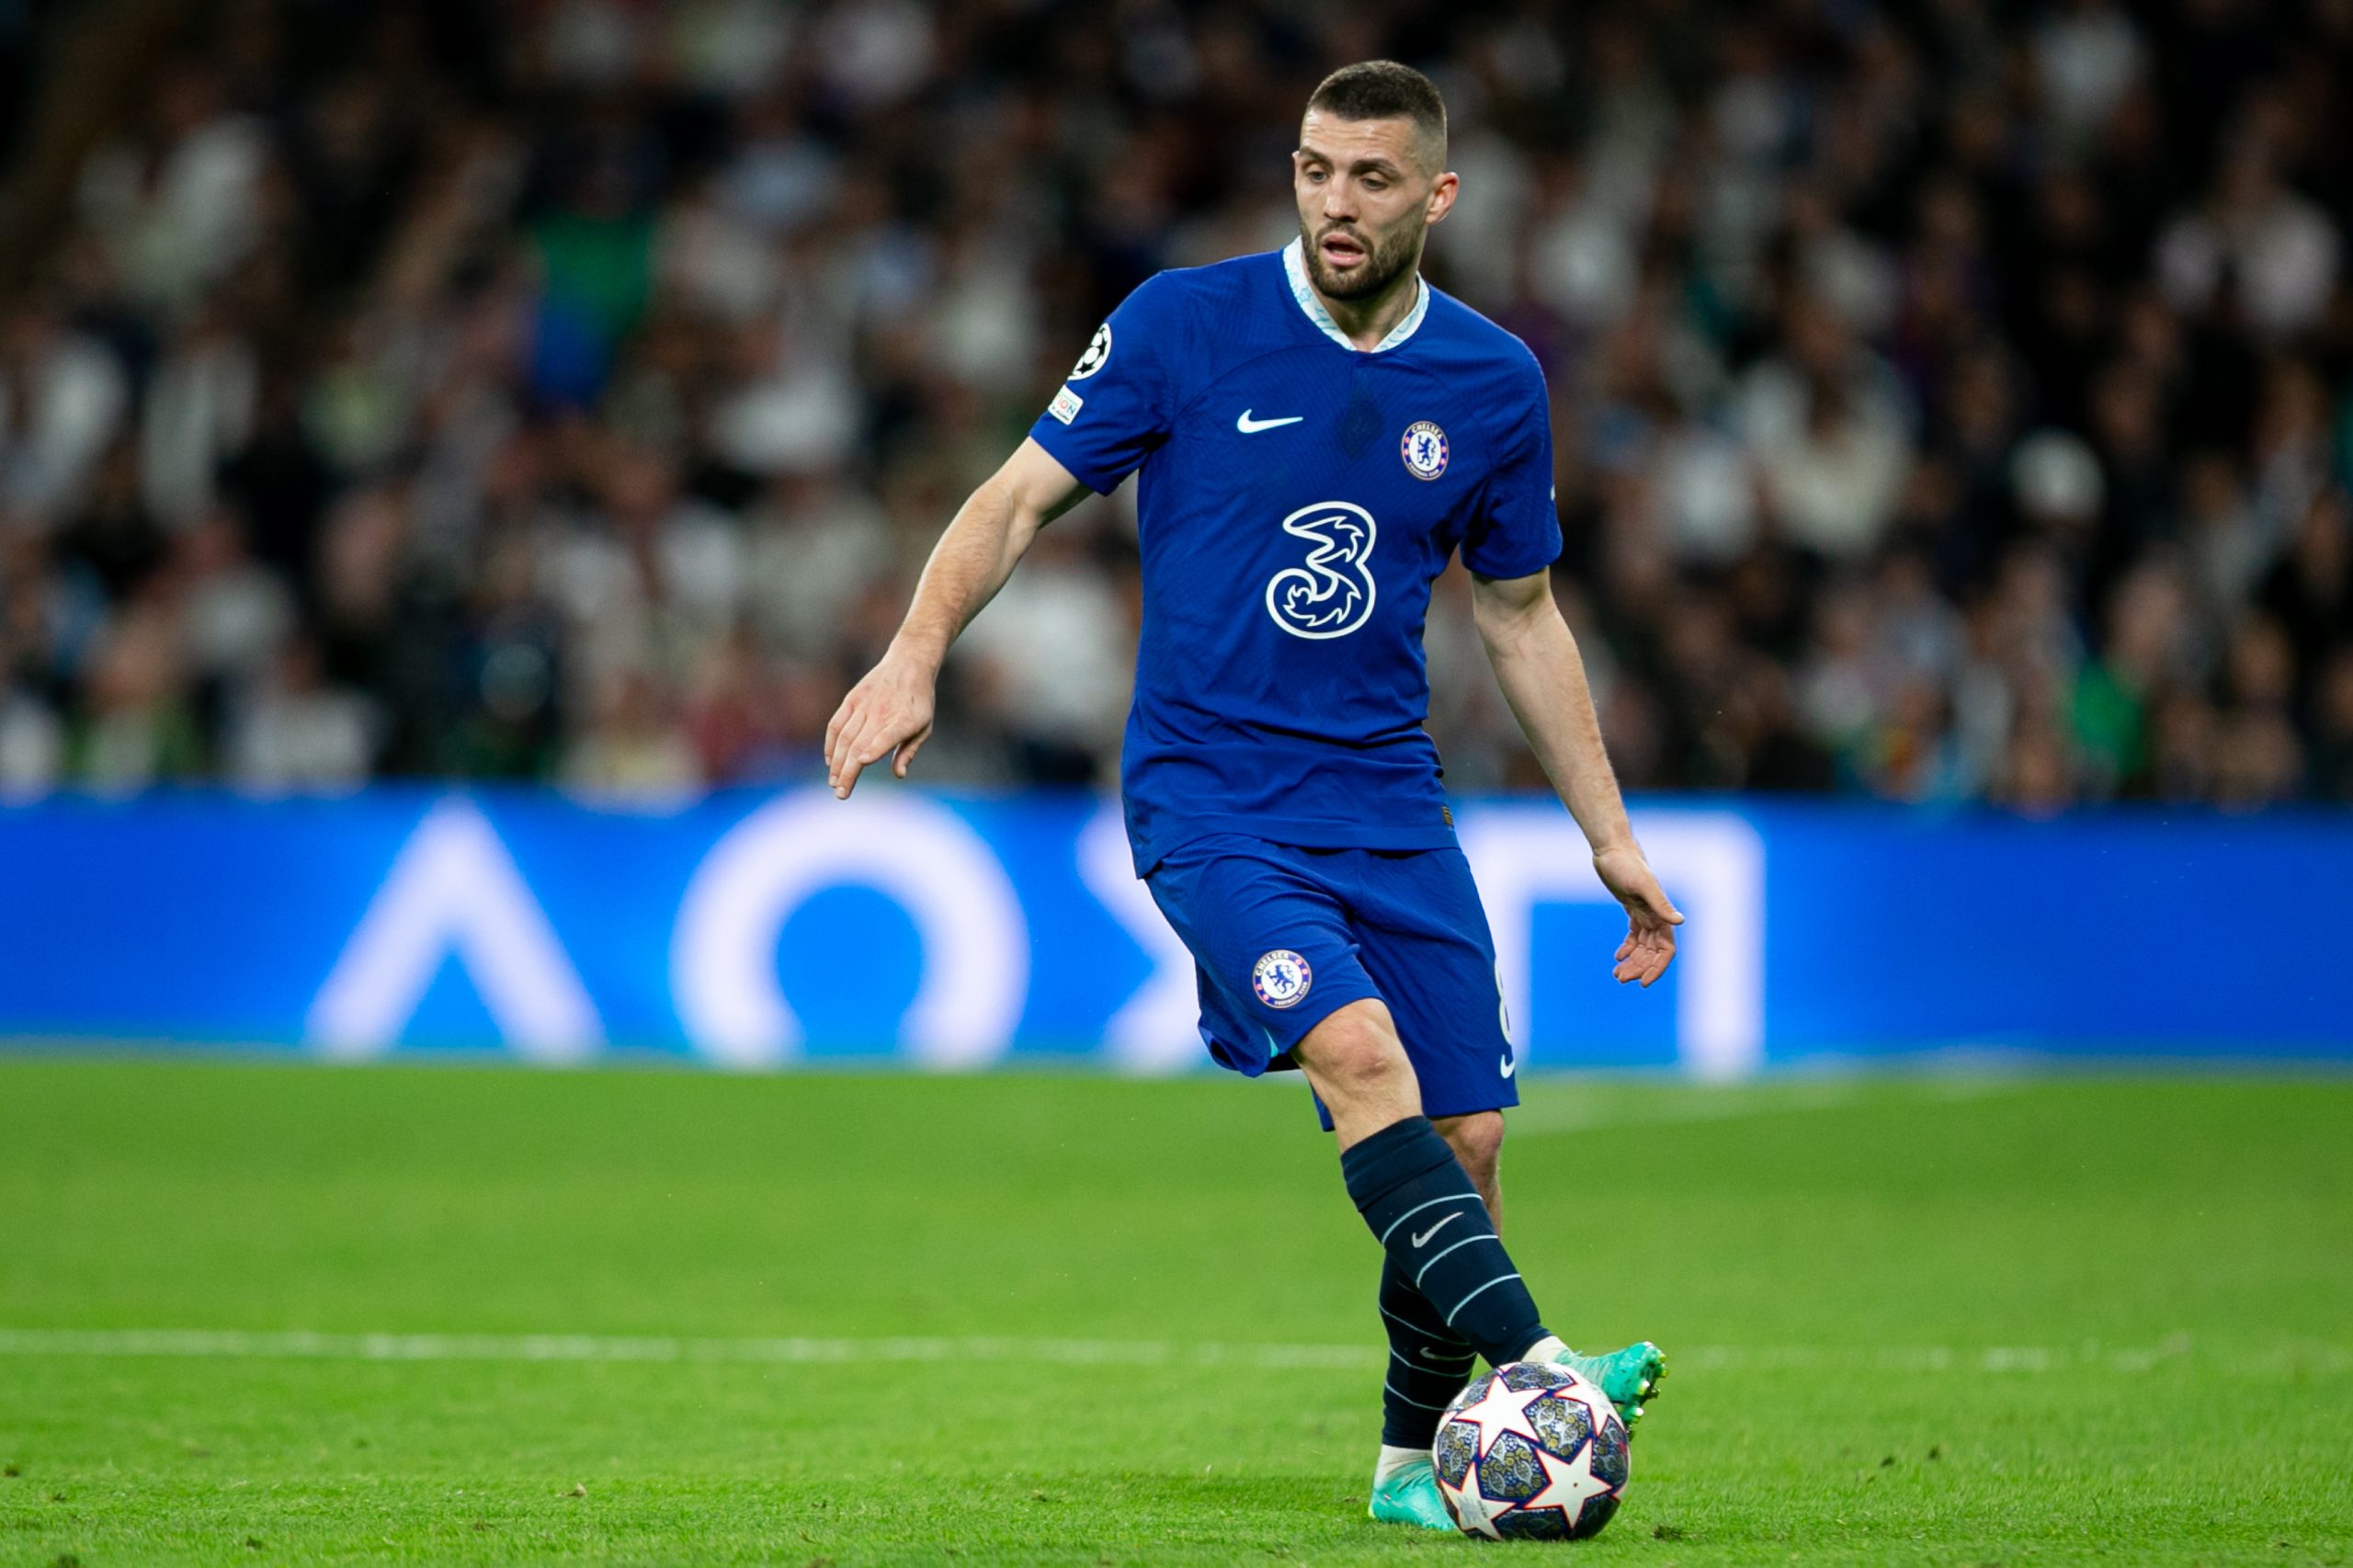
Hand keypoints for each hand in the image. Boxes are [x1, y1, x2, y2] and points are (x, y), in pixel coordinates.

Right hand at [824, 649, 937, 798]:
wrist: (909, 663)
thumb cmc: (919, 701)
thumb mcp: (924, 726)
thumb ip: (909, 751)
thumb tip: (899, 774)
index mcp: (905, 720)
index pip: (887, 736)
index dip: (875, 748)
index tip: (863, 762)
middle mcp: (882, 712)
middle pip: (859, 745)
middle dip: (848, 772)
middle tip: (841, 794)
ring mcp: (864, 705)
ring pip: (845, 738)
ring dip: (837, 763)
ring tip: (834, 782)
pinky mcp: (851, 699)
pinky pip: (836, 724)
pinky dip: (830, 744)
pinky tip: (831, 761)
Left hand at [1593, 842, 1683, 986]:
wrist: (1612, 849)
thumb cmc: (1627, 865)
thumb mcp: (1643, 885)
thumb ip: (1661, 904)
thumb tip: (1680, 921)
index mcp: (1661, 915)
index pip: (1666, 950)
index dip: (1657, 967)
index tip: (1643, 983)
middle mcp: (1655, 916)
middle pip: (1653, 952)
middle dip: (1640, 968)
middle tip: (1621, 979)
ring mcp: (1644, 912)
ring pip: (1643, 946)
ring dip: (1633, 962)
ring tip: (1617, 974)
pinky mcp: (1632, 908)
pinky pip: (1634, 934)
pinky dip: (1627, 948)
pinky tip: (1617, 957)